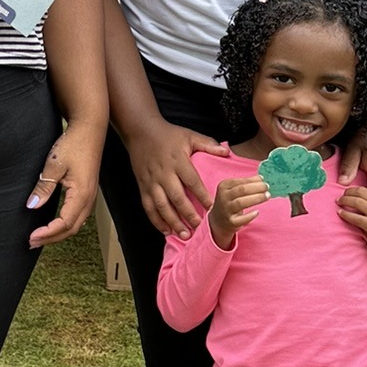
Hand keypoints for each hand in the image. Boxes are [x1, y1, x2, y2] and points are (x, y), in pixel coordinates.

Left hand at [26, 123, 103, 248]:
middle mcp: (89, 198)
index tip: (31, 237)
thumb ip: (43, 188)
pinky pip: (78, 215)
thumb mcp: (54, 165)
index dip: (47, 233)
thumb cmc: (74, 143)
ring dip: (59, 233)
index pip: (64, 223)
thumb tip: (31, 206)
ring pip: (76, 224)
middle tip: (32, 242)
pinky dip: (65, 224)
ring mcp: (90, 195)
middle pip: (72, 228)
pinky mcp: (88, 191)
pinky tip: (55, 223)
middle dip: (52, 238)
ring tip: (41, 236)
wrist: (90, 128)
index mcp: (81, 194)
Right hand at [126, 118, 231, 237]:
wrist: (140, 132)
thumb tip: (227, 152)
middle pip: (176, 197)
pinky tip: (166, 230)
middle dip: (188, 214)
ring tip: (184, 234)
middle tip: (200, 227)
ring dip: (173, 222)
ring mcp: (151, 182)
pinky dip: (156, 220)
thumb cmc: (168, 135)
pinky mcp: (142, 187)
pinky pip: (148, 207)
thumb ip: (208, 144)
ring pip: (161, 206)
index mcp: (177, 161)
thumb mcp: (189, 135)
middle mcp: (164, 173)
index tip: (212, 207)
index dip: (202, 195)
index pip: (192, 181)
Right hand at [209, 175, 267, 250]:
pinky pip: (241, 219)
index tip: (264, 180)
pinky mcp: (230, 222)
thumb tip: (261, 178)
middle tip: (267, 188)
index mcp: (224, 186)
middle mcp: (223, 197)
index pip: (240, 181)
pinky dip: (250, 216)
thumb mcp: (233, 189)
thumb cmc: (230, 201)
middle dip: (257, 188)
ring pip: (241, 202)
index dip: (253, 180)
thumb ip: (246, 183)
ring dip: (256, 198)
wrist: (218, 220)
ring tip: (267, 196)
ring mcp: (226, 210)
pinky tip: (257, 212)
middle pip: (242, 190)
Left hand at [337, 167, 366, 262]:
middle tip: (341, 195)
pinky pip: (356, 217)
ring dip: (345, 201)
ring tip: (339, 202)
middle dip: (348, 192)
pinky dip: (346, 214)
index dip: (355, 189)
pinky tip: (340, 213)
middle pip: (361, 193)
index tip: (348, 191)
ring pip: (357, 202)